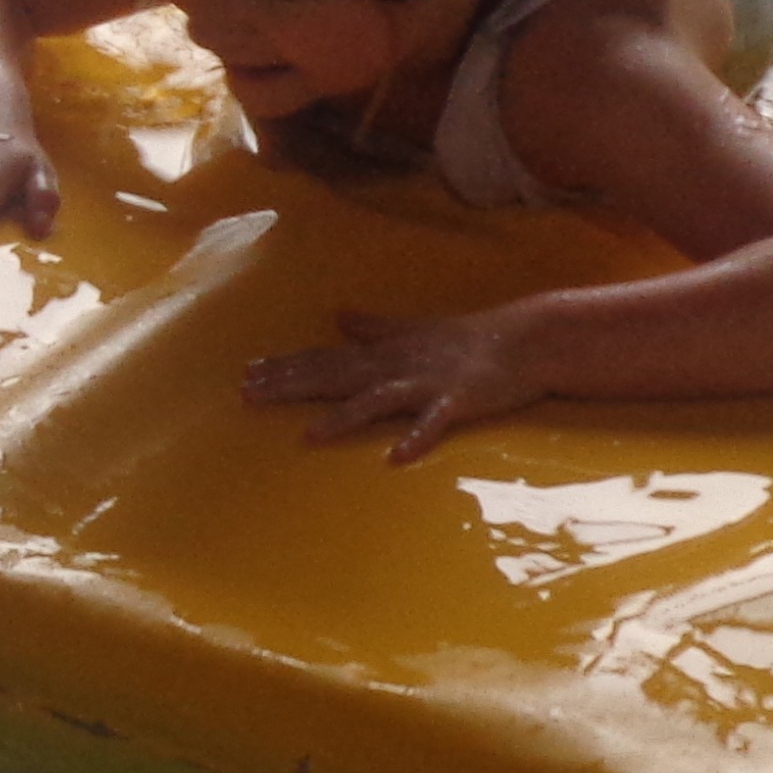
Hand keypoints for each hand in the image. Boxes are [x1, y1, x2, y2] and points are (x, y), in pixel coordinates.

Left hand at [244, 304, 544, 463]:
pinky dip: (416, 438)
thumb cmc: (469, 338)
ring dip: (343, 417)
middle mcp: (396, 367)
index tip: (246, 374)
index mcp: (385, 353)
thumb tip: (340, 316)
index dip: (286, 367)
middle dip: (292, 386)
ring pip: (376, 400)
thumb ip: (376, 327)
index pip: (326, 359)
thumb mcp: (415, 329)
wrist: (526, 338)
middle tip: (250, 394)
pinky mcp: (457, 403)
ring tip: (310, 435)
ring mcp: (425, 385)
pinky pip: (433, 423)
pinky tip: (396, 456)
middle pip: (336, 377)